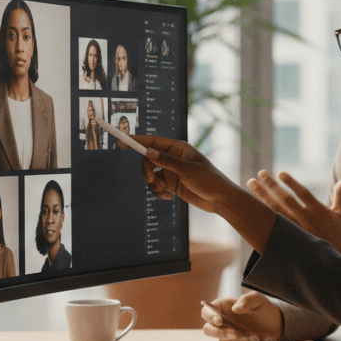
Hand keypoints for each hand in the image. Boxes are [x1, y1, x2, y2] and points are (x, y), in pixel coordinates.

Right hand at [129, 134, 277, 252]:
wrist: (219, 199)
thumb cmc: (209, 180)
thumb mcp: (187, 170)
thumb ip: (166, 161)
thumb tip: (147, 152)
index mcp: (178, 148)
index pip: (153, 141)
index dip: (136, 141)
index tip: (121, 142)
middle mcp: (173, 157)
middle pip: (148, 159)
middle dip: (146, 170)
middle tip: (152, 180)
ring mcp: (171, 170)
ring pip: (150, 174)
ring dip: (151, 184)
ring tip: (161, 192)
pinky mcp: (171, 183)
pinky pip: (155, 185)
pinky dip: (157, 192)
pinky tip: (168, 198)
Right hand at [200, 291, 282, 340]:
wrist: (276, 323)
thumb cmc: (263, 308)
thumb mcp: (258, 299)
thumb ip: (247, 300)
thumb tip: (235, 308)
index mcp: (224, 307)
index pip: (207, 311)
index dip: (209, 316)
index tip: (219, 320)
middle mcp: (223, 322)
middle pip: (208, 330)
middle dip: (220, 333)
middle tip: (235, 334)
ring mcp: (229, 334)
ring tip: (255, 338)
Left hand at [247, 171, 340, 255]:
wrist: (333, 264)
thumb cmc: (337, 236)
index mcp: (318, 212)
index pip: (303, 194)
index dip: (292, 183)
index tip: (280, 173)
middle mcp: (306, 220)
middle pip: (285, 200)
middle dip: (271, 186)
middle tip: (260, 173)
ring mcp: (295, 230)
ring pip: (275, 211)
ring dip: (262, 196)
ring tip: (251, 183)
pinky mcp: (288, 239)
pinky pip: (272, 224)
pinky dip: (262, 214)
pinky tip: (251, 205)